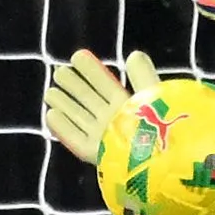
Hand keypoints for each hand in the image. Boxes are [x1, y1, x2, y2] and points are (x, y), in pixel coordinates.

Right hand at [43, 46, 158, 165]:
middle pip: (90, 102)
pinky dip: (63, 129)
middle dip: (75, 87)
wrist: (165, 159)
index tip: (77, 56)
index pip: (107, 86)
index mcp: (131, 107)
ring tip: (50, 91)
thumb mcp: (153, 94)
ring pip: (80, 119)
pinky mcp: (96, 155)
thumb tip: (134, 54)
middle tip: (58, 71)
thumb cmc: (165, 126)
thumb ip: (142, 75)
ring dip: (65, 105)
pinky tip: (50, 114)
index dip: (93, 72)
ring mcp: (105, 140)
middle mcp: (116, 123)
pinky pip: (76, 140)